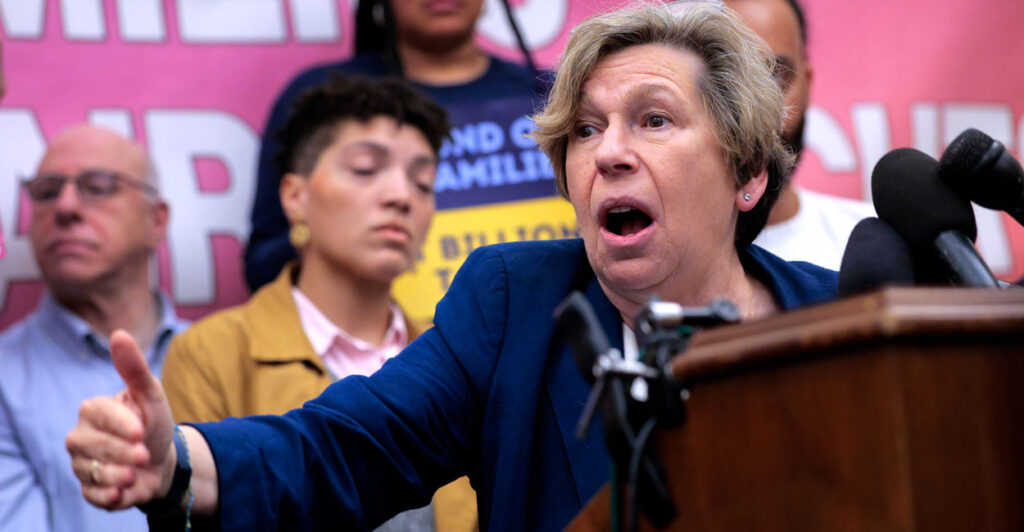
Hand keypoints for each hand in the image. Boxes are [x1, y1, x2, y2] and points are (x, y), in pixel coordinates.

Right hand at [65, 330, 176, 509]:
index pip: (98, 415)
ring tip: (136, 472)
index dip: (121, 425)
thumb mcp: (151, 395)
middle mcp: (80, 436)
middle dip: (124, 452)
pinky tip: (125, 489)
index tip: (142, 432)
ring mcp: (81, 463)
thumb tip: (119, 333)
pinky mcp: (88, 488)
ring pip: (92, 472)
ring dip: (120, 475)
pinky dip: (112, 496)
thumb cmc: (153, 422)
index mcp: (93, 409)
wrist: (161, 459)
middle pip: (93, 446)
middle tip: (145, 454)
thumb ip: (134, 368)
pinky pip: (93, 495)